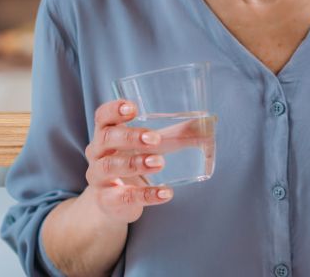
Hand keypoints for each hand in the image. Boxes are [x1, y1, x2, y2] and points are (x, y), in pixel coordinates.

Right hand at [83, 100, 172, 224]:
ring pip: (110, 166)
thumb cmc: (134, 160)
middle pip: (106, 139)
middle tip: (155, 139)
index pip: (102, 116)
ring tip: (160, 162)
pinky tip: (165, 193)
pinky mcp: (107, 200)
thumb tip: (212, 121)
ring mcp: (99, 178)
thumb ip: (178, 133)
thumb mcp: (152, 145)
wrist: (113, 201)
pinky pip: (124, 197)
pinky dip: (146, 194)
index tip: (133, 107)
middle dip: (130, 137)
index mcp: (107, 133)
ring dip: (135, 163)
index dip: (114, 109)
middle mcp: (97, 153)